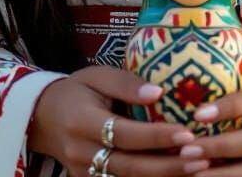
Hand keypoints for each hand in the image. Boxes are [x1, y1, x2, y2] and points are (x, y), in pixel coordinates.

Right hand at [28, 65, 196, 174]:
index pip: (125, 133)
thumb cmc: (76, 90)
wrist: (41, 117)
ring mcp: (83, 172)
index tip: (186, 132)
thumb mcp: (97, 76)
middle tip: (201, 157)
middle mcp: (82, 152)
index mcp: (83, 121)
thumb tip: (159, 92)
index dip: (156, 136)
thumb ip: (126, 83)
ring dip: (164, 176)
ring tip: (197, 168)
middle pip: (130, 166)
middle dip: (168, 165)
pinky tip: (175, 174)